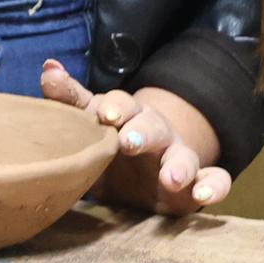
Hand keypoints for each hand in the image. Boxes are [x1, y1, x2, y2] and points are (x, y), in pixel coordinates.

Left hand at [38, 64, 228, 214]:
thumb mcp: (85, 124)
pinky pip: (214, 180)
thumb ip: (69, 100)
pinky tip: (205, 195)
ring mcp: (177, 158)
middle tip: (128, 142)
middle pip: (153, 126)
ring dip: (179, 166)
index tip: (106, 115)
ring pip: (184, 157)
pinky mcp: (193, 186)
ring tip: (171, 178)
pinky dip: (215, 186)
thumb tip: (49, 68)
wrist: (135, 177)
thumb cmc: (106, 145)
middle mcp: (155, 133)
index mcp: (126, 117)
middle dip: (142, 132)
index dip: (115, 107)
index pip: (122, 104)